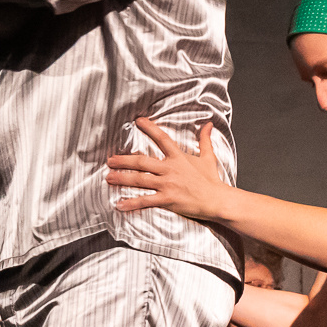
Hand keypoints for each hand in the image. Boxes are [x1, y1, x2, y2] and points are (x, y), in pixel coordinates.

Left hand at [105, 119, 232, 220]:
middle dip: (124, 160)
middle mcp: (170, 169)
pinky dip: (131, 203)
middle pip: (141, 161)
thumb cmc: (212, 181)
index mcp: (179, 157)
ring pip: (139, 179)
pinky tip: (119, 204)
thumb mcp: (209, 158)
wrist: (217, 200)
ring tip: (109, 177)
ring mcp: (167, 185)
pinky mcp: (167, 199)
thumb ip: (205, 140)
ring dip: (122, 178)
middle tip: (110, 160)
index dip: (150, 128)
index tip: (137, 121)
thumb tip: (209, 125)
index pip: (162, 138)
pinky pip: (145, 201)